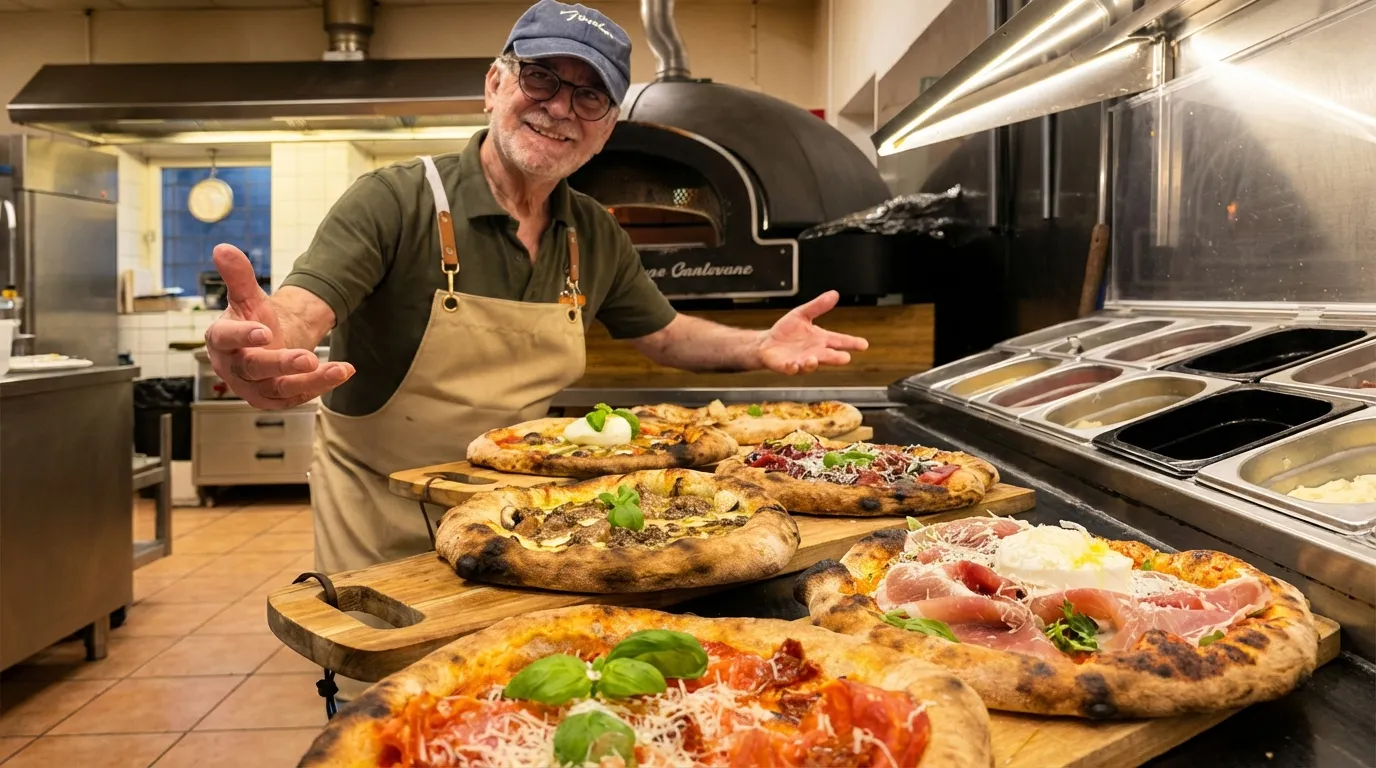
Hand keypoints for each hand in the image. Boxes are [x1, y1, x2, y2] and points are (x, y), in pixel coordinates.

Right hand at [203, 244, 353, 408]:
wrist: (267, 344)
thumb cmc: (252, 320)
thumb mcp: (248, 297)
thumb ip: (238, 275)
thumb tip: (223, 247)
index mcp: (221, 341)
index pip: (225, 338)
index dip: (243, 336)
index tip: (265, 331)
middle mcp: (234, 368)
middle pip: (255, 368)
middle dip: (281, 364)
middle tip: (308, 358)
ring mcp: (254, 388)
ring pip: (281, 388)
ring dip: (311, 380)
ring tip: (339, 369)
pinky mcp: (274, 399)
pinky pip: (298, 396)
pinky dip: (321, 385)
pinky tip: (342, 371)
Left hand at [759, 291, 868, 374]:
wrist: (767, 343)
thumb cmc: (787, 331)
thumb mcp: (802, 314)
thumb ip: (818, 306)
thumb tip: (834, 294)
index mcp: (821, 339)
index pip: (839, 341)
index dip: (851, 343)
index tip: (863, 344)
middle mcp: (814, 352)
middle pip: (828, 356)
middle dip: (836, 358)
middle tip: (845, 358)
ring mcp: (802, 361)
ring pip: (811, 365)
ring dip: (813, 363)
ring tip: (813, 360)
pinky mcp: (787, 366)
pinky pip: (792, 369)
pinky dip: (793, 367)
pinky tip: (793, 364)